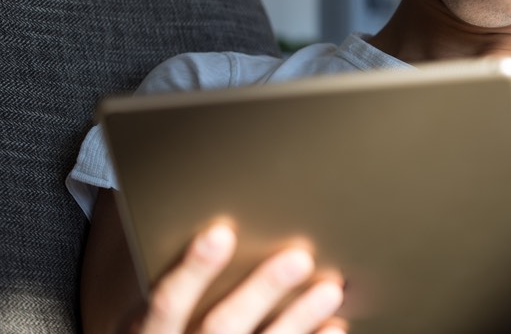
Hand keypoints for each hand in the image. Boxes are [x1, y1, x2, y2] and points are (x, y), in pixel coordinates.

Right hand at [135, 223, 345, 333]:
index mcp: (148, 332)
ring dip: (298, 319)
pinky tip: (333, 326)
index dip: (193, 270)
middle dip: (262, 290)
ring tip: (330, 289)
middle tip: (299, 258)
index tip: (219, 233)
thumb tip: (221, 217)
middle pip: (221, 325)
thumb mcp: (154, 311)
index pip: (165, 302)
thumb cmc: (169, 328)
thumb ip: (180, 276)